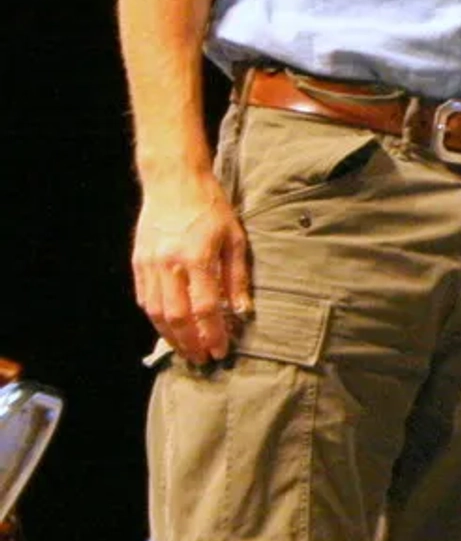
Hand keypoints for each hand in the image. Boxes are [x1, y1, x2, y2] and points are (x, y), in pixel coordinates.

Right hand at [132, 174, 252, 362]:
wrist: (174, 182)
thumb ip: (237, 276)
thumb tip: (242, 310)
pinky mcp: (138, 263)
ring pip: (156, 313)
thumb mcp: (235, 238)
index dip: (214, 333)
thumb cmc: (210, 206)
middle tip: (203, 359)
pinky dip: (156, 319)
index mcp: (197, 258)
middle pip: (177, 317)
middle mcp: (169, 265)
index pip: (205, 308)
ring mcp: (149, 265)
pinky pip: (144, 300)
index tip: (222, 350)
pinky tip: (168, 329)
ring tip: (186, 351)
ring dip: (171, 337)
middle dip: (191, 343)